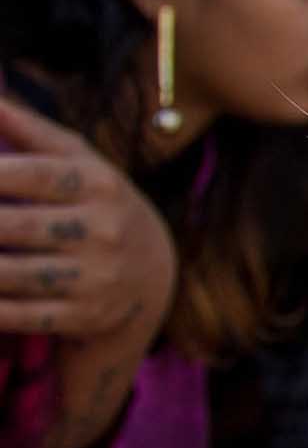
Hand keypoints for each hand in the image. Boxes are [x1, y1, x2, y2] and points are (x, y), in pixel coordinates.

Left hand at [0, 94, 174, 342]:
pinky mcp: (86, 316)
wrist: (154, 272)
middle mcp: (102, 231)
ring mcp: (96, 278)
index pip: (31, 175)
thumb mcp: (78, 161)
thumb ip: (28, 130)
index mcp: (99, 184)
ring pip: (11, 275)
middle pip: (13, 227)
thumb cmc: (96, 202)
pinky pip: (22, 315)